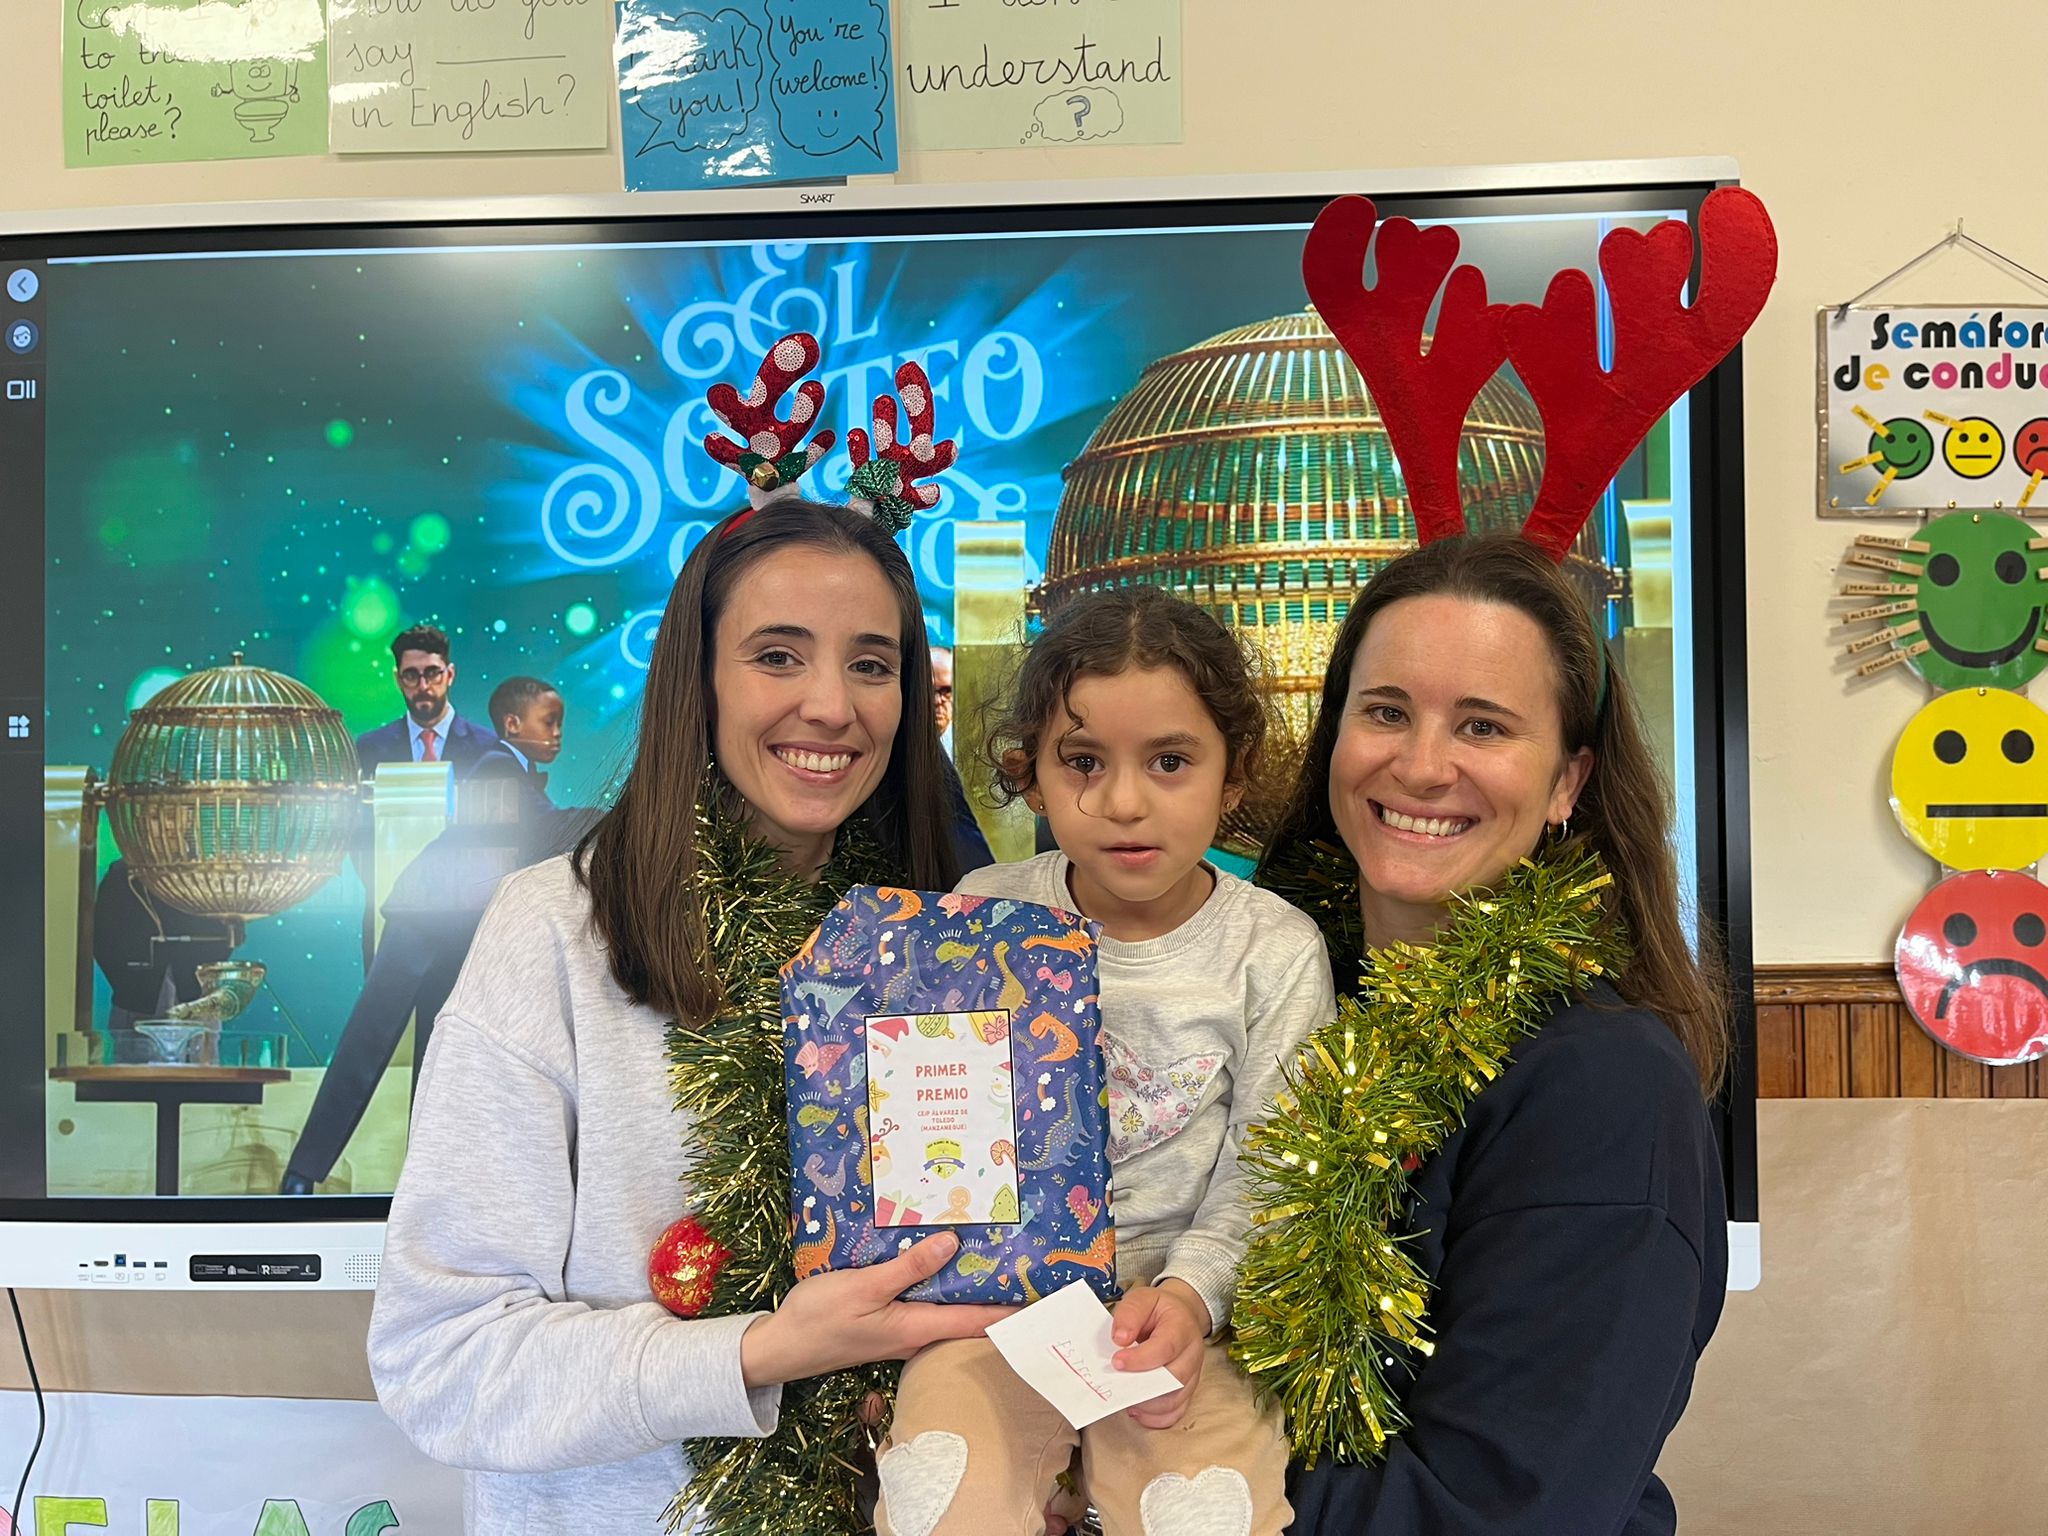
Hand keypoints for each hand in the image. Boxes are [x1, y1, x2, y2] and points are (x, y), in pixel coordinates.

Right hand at [738, 1233, 1012, 1387]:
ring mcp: (899, 1332)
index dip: (1010, 1313)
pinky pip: (923, 1307)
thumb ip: (908, 1267)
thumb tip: (953, 1244)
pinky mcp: (884, 1324)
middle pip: (966, 1319)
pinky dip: (939, 1290)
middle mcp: (914, 1335)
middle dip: (997, 1299)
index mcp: (915, 1328)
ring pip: (945, 1312)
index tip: (1044, 1303)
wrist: (781, 1348)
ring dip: (968, 1293)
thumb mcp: (864, 1286)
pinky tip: (940, 1269)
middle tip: (1027, 1272)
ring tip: (995, 1265)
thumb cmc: (820, 1317)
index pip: (975, 1322)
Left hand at [1110, 1278, 1210, 1428]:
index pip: (1165, 1348)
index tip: (1116, 1362)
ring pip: (1175, 1401)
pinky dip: (1154, 1418)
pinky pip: (1175, 1413)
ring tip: (1124, 1397)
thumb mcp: (1142, 1298)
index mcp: (1182, 1327)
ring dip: (1147, 1405)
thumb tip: (1120, 1339)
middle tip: (1117, 1384)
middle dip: (1143, 1386)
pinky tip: (1136, 1409)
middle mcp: (1193, 1353)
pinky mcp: (1187, 1391)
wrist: (1179, 1315)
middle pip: (1174, 1379)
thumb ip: (1129, 1314)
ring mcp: (1193, 1375)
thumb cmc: (1158, 1309)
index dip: (1140, 1359)